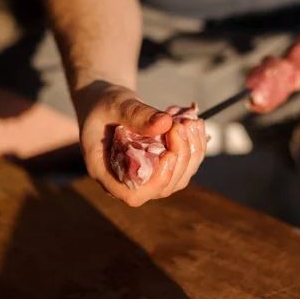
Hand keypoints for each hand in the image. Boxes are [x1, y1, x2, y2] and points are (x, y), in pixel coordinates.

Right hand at [74, 81, 206, 206]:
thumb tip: (166, 123)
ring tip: (189, 123)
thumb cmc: (104, 105)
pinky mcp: (162, 166)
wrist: (108, 104)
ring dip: (191, 152)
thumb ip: (135, 114)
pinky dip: (195, 146)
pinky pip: (186, 166)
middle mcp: (128, 179)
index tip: (169, 154)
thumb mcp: (115, 104)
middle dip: (179, 158)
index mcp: (106, 170)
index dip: (156, 181)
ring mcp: (147, 175)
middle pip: (162, 188)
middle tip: (180, 126)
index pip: (133, 194)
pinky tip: (195, 124)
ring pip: (179, 179)